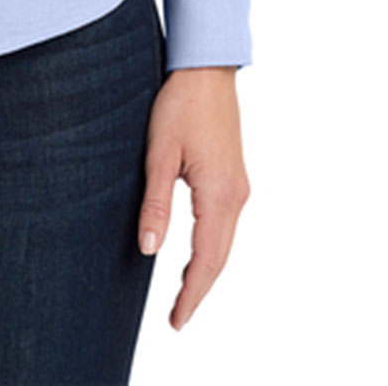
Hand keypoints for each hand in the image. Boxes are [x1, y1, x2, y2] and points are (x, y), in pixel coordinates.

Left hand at [137, 65, 249, 332]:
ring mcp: (238, 186)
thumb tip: (149, 250)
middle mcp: (236, 196)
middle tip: (177, 318)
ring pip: (224, 242)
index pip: (206, 260)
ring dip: (205, 269)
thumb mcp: (159, 153)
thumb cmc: (180, 104)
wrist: (206, 67)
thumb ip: (156, 203)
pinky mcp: (234, 176)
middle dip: (199, 289)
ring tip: (182, 294)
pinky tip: (195, 252)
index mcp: (219, 195)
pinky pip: (225, 224)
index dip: (191, 294)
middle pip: (219, 257)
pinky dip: (211, 247)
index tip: (176, 321)